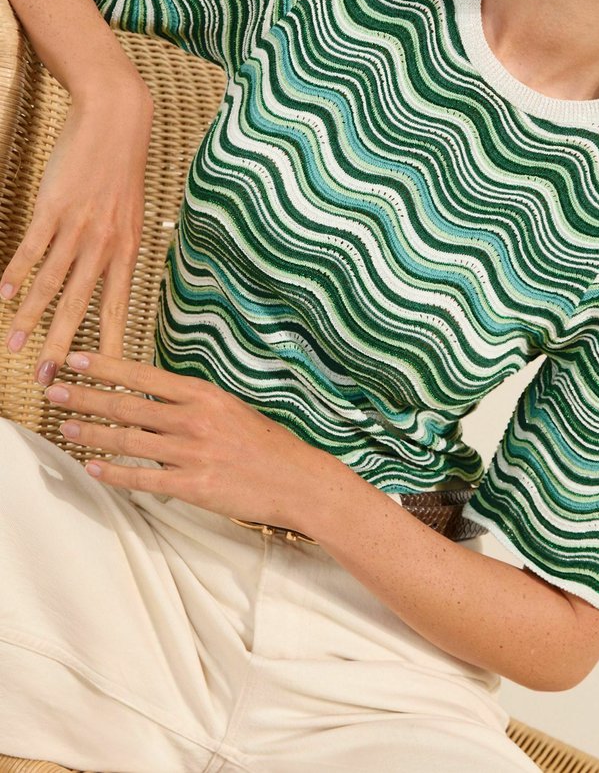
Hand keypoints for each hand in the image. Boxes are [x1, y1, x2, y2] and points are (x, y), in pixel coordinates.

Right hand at [1, 85, 152, 385]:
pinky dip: (15, 273)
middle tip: (48, 380)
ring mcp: (78, 225)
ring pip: (51, 282)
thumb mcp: (131, 215)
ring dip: (30, 316)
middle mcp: (105, 244)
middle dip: (62, 346)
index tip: (101, 378)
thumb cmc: (122, 169)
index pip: (117, 308)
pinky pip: (32, 247)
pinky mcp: (54, 206)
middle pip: (80, 306)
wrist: (117, 119)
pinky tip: (1, 296)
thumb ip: (118, 250)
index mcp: (128, 250)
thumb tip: (107, 283)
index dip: (107, 346)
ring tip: (15, 345)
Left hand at [45, 350, 329, 533]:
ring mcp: (192, 453)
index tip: (77, 359)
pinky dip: (113, 473)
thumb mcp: (230, 408)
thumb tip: (152, 399)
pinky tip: (92, 467)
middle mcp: (193, 419)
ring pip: (128, 441)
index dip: (106, 366)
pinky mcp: (193, 486)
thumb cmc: (265, 443)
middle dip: (85, 398)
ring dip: (91, 433)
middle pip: (127, 406)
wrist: (297, 478)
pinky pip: (142, 479)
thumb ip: (192, 402)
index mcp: (203, 394)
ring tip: (65, 428)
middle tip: (54, 391)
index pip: (143, 376)